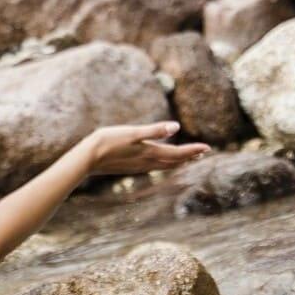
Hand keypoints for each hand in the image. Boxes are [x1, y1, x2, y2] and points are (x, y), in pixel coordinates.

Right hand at [76, 121, 209, 177]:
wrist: (87, 159)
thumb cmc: (107, 142)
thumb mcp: (132, 132)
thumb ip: (154, 130)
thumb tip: (176, 127)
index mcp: (150, 152)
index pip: (178, 153)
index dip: (194, 150)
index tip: (208, 148)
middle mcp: (147, 162)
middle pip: (174, 161)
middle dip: (189, 157)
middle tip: (202, 153)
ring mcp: (139, 166)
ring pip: (165, 165)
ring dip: (178, 161)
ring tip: (187, 158)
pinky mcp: (131, 167)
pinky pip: (154, 166)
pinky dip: (165, 163)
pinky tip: (161, 160)